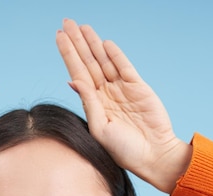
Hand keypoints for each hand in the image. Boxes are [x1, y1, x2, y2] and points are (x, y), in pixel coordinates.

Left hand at [56, 19, 191, 193]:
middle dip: (77, 43)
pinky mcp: (138, 87)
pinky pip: (123, 66)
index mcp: (93, 105)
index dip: (68, 55)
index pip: (77, 74)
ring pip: (104, 61)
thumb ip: (88, 103)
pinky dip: (115, 54)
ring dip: (93, 44)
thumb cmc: (124, 150)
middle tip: (67, 23)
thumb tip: (73, 81)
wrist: (153, 156)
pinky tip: (104, 43)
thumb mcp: (100, 128)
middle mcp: (105, 94)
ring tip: (82, 27)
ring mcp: (122, 89)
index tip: (59, 38)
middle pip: (88, 62)